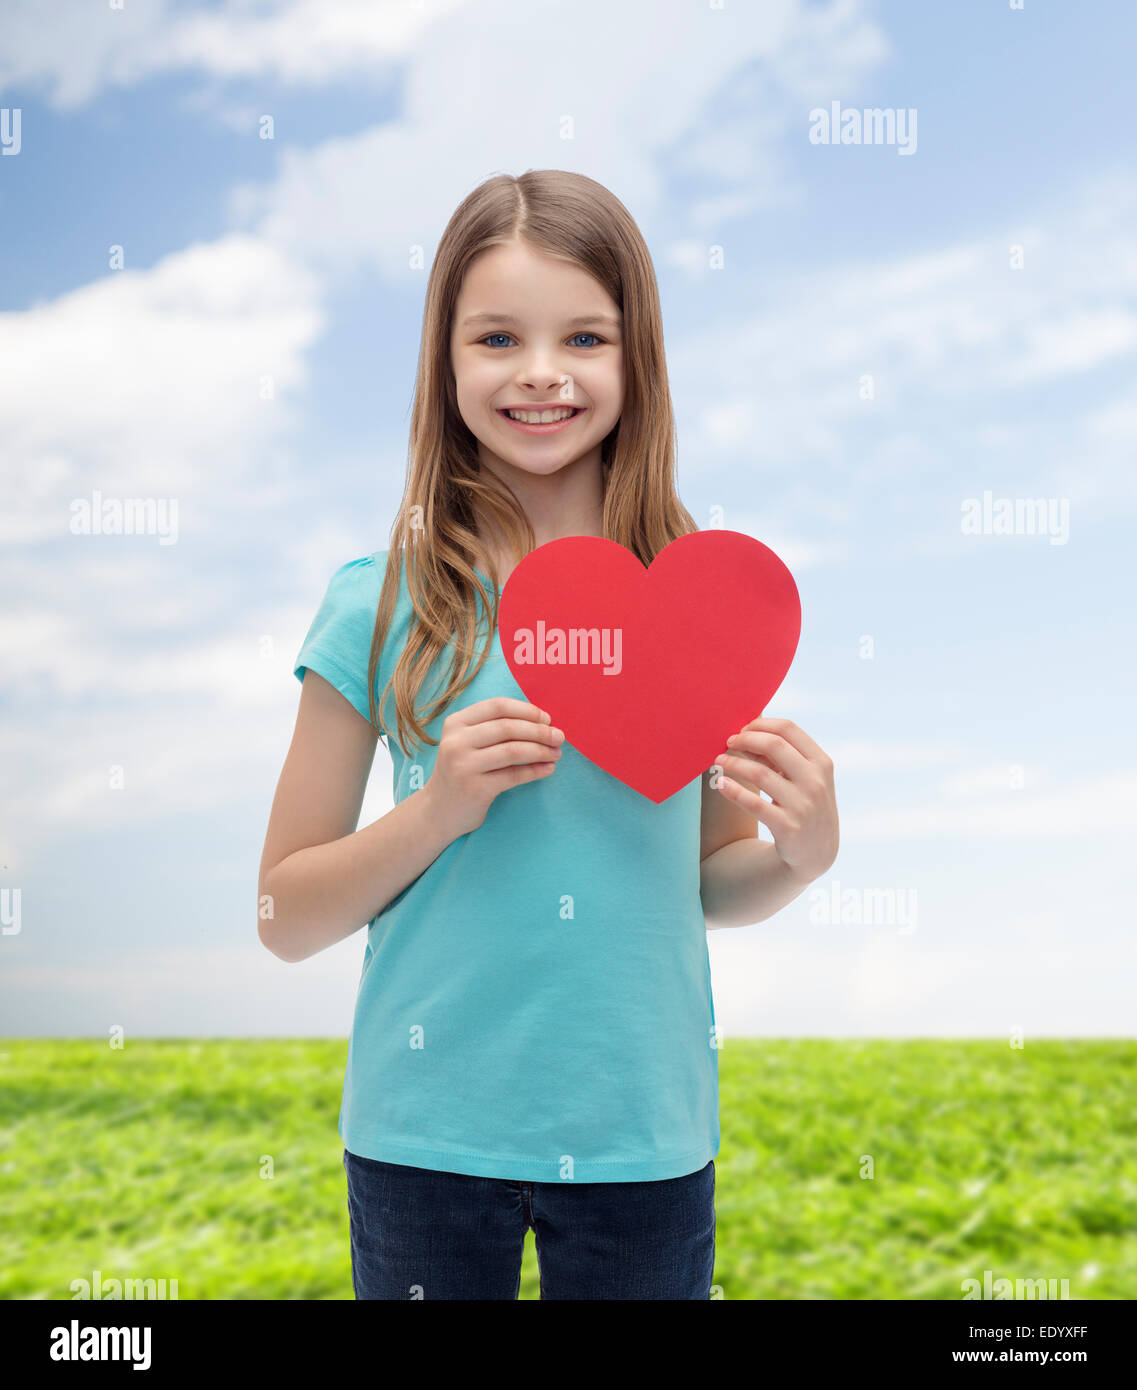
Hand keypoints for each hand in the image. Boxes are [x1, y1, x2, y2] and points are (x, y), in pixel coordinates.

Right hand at [423, 696, 564, 837]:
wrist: (438, 811)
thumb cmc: (462, 771)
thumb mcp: (466, 742)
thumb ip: (492, 727)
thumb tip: (540, 720)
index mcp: (456, 723)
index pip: (497, 706)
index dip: (526, 710)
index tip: (547, 719)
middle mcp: (456, 742)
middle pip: (508, 728)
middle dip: (539, 731)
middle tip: (559, 737)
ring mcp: (463, 766)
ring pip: (513, 751)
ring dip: (541, 750)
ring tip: (557, 753)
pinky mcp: (475, 789)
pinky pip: (514, 775)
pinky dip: (535, 771)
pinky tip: (548, 768)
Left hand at [712, 716, 837, 881]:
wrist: (816, 853)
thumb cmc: (805, 804)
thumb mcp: (806, 778)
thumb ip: (784, 755)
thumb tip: (749, 729)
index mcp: (821, 763)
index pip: (788, 729)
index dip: (760, 724)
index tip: (742, 728)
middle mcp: (815, 781)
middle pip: (773, 745)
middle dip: (745, 739)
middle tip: (727, 741)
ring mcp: (803, 805)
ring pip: (759, 773)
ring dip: (734, 763)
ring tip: (718, 761)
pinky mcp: (787, 827)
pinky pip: (753, 804)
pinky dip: (733, 791)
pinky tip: (721, 784)